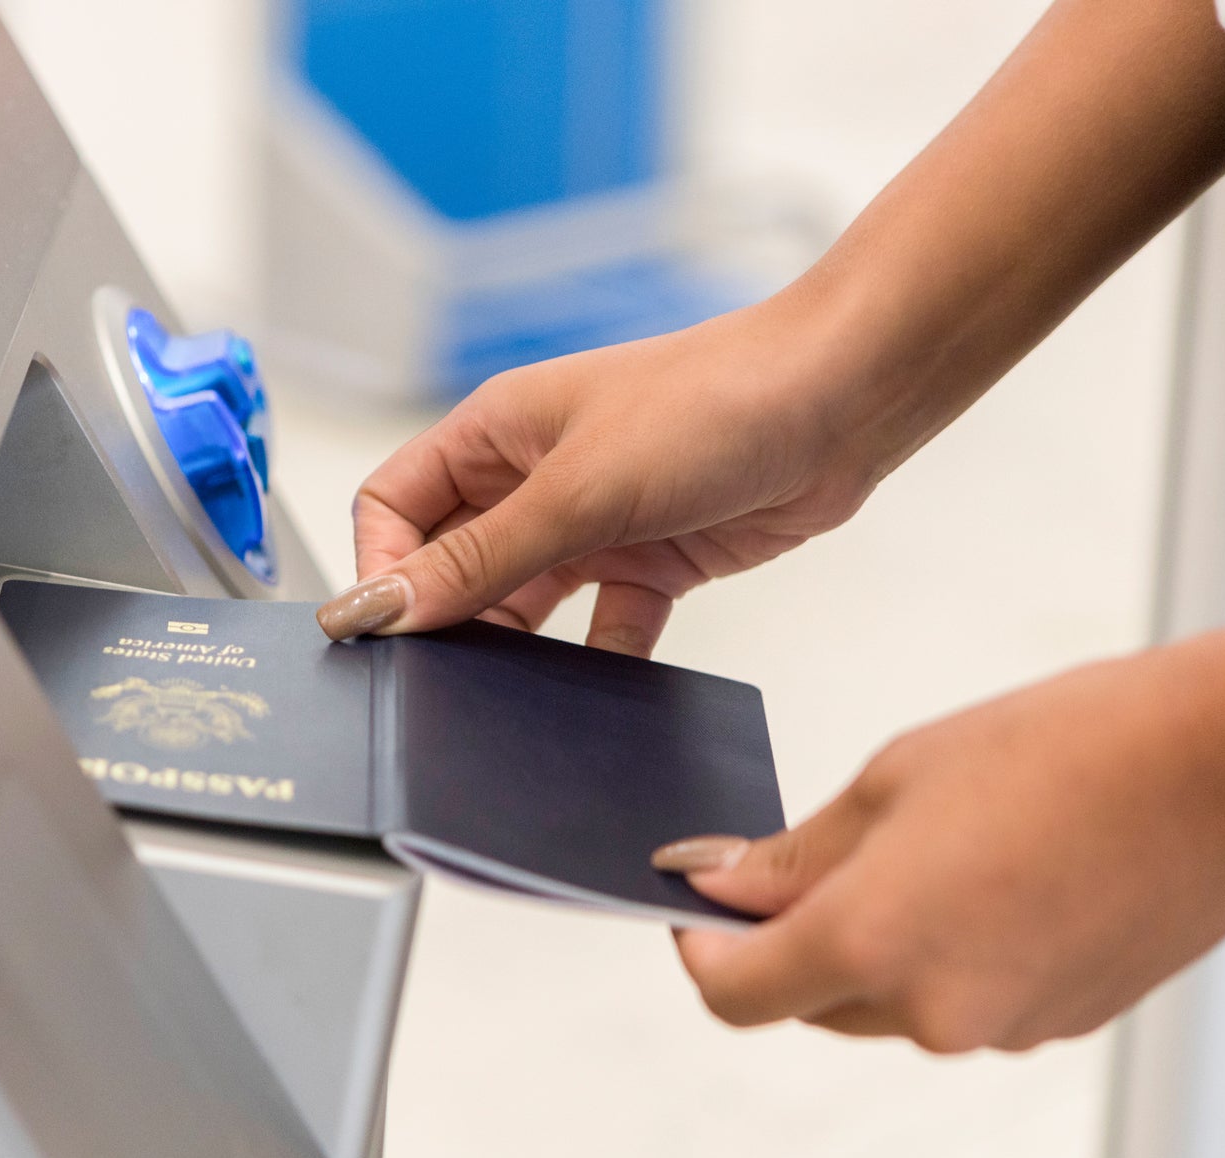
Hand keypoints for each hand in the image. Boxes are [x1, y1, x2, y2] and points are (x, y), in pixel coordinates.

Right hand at [315, 294, 892, 654]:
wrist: (844, 399)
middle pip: (452, 564)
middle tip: (441, 676)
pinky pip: (601, 630)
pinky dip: (597, 663)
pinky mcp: (650, 561)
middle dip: (444, 618)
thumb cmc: (715, 399)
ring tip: (510, 690)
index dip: (380, 568)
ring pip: (521, 603)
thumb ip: (479, 558)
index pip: (394, 508)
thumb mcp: (577, 490)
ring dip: (515, 647)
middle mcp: (533, 476)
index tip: (384, 630)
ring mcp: (592, 522)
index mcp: (494, 434)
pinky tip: (599, 690)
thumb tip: (387, 605)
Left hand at [654, 627, 1224, 1052]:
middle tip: (796, 863)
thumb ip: (795, 854)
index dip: (702, 950)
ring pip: (890, 1007)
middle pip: (809, 1005)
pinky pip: (965, 1002)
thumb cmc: (1068, 748)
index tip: (698, 906)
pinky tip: (986, 879)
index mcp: (873, 943)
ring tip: (919, 852)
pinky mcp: (1063, 1024)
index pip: (735, 994)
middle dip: (786, 943)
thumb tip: (712, 881)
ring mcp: (1005, 1029)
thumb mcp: (896, 780)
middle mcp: (934, 1010)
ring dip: (871, 949)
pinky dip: (946, 955)